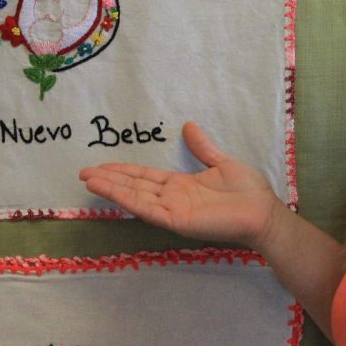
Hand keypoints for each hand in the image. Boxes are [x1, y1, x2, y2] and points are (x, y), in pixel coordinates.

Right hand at [79, 121, 284, 250]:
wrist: (262, 211)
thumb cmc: (246, 190)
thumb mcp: (220, 162)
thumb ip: (202, 148)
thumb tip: (189, 125)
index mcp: (180, 185)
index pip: (145, 177)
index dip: (123, 171)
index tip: (101, 165)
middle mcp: (172, 198)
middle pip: (134, 186)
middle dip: (109, 180)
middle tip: (83, 173)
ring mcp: (172, 210)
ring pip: (135, 197)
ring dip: (112, 189)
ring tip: (88, 179)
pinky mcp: (177, 220)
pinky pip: (148, 209)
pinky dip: (129, 200)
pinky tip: (112, 192)